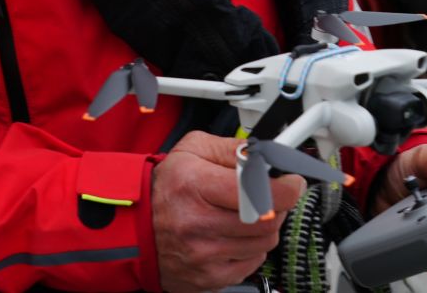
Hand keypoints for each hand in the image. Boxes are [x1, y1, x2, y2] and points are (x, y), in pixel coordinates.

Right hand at [152, 131, 305, 292]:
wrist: (134, 229)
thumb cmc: (164, 188)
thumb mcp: (192, 150)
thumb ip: (231, 148)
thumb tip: (265, 154)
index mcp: (196, 186)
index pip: (259, 192)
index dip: (286, 187)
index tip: (291, 181)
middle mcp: (200, 225)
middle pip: (268, 221)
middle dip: (278, 205)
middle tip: (270, 195)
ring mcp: (205, 256)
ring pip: (265, 243)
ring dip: (265, 226)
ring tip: (248, 214)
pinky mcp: (209, 278)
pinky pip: (253, 263)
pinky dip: (252, 247)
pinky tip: (236, 235)